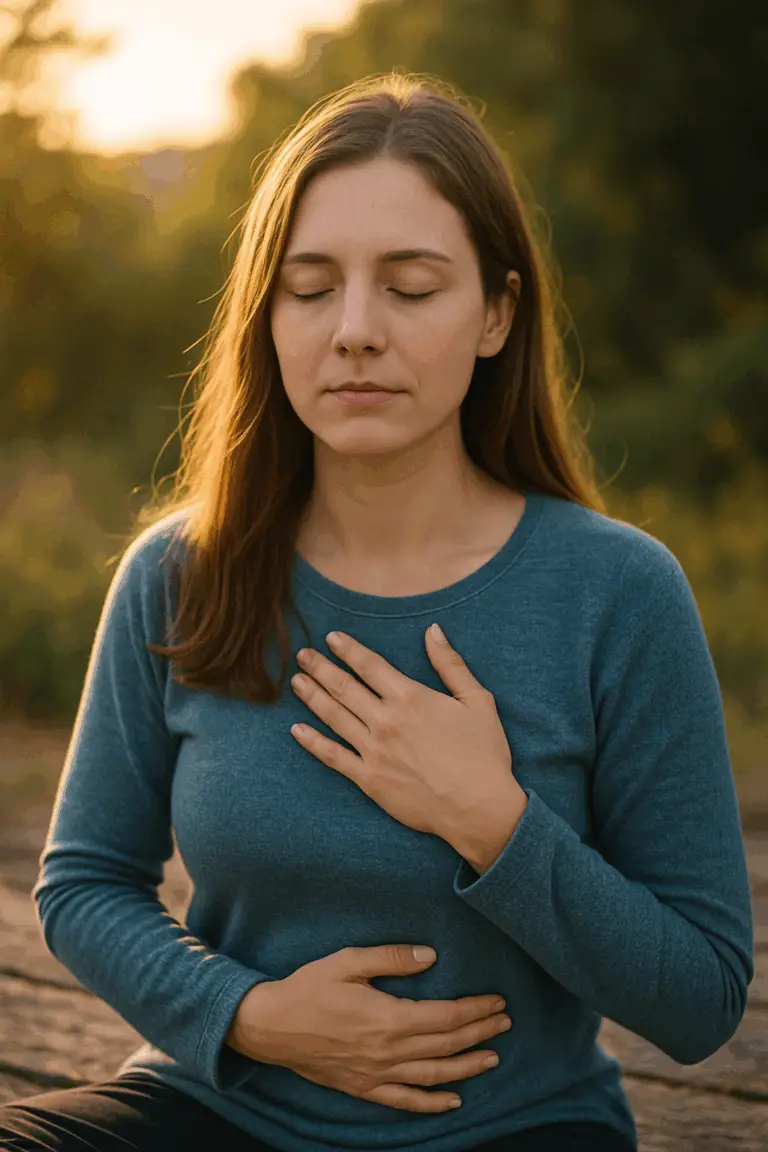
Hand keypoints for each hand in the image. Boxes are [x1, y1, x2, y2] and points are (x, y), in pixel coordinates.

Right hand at [227, 943, 511, 1112]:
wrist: (271, 1026)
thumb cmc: (309, 987)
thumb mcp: (349, 961)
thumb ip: (392, 958)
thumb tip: (431, 956)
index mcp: (388, 1017)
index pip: (446, 1017)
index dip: (475, 1011)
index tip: (497, 1002)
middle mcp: (388, 1051)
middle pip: (446, 1045)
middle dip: (480, 1033)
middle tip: (506, 1022)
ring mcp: (377, 1074)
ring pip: (433, 1075)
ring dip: (467, 1067)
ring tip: (493, 1058)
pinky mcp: (364, 1088)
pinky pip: (404, 1101)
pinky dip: (431, 1103)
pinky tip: (453, 1102)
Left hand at [289, 624, 519, 844]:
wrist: (478, 808)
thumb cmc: (484, 754)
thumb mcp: (477, 700)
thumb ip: (450, 663)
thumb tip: (433, 630)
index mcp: (410, 698)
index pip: (370, 665)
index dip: (348, 649)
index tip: (330, 638)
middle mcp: (386, 721)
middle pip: (344, 687)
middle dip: (320, 667)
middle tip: (302, 654)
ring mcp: (374, 751)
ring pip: (333, 717)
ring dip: (312, 696)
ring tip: (296, 681)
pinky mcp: (369, 780)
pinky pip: (333, 757)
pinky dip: (312, 742)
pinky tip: (297, 729)